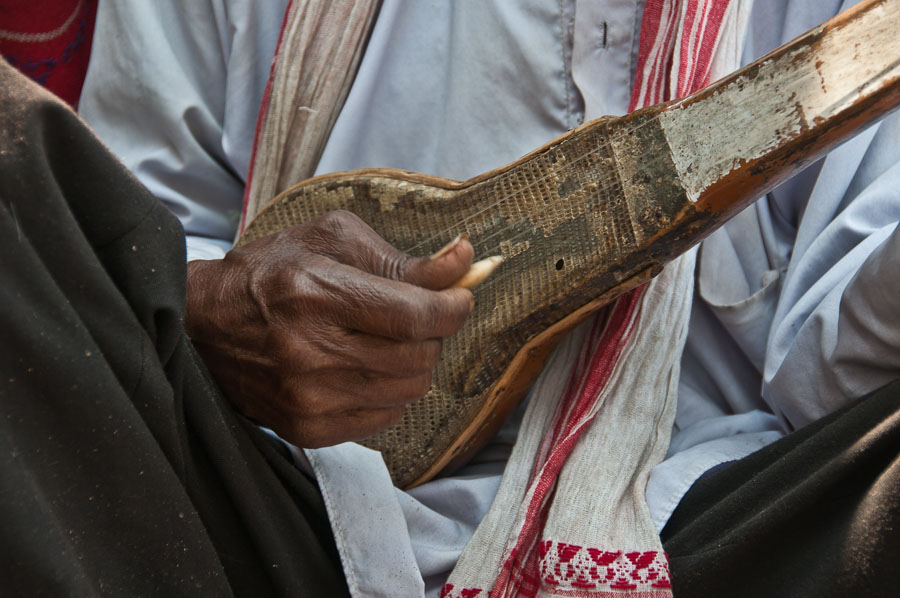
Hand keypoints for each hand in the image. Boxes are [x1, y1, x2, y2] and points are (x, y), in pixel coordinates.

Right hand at [185, 210, 473, 447]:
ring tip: (386, 340)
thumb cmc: (271, 272)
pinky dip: (390, 392)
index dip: (452, 308)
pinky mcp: (307, 428)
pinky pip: (385, 418)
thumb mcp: (332, 242)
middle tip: (417, 315)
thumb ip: (403, 259)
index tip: (459, 298)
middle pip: (418, 357)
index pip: (414, 316)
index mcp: (315, 294)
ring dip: (413, 363)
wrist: (203, 326)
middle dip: (433, 332)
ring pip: (408, 390)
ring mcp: (307, 397)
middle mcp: (309, 352)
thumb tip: (466, 261)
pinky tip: (365, 368)